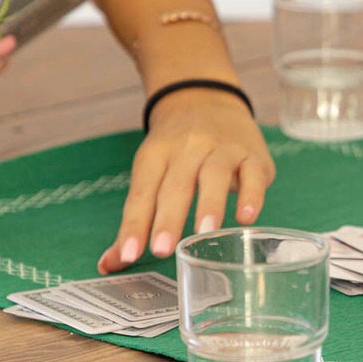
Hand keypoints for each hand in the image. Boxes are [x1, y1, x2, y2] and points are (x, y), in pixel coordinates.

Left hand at [96, 88, 274, 274]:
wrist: (207, 97)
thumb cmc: (177, 149)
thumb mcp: (152, 172)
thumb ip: (136, 221)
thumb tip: (109, 264)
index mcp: (156, 154)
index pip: (143, 193)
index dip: (135, 225)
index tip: (129, 255)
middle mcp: (188, 147)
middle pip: (176, 184)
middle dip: (168, 218)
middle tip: (161, 250)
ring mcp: (223, 149)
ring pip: (214, 174)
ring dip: (209, 204)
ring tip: (204, 232)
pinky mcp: (253, 156)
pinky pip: (253, 174)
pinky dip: (251, 195)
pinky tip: (247, 218)